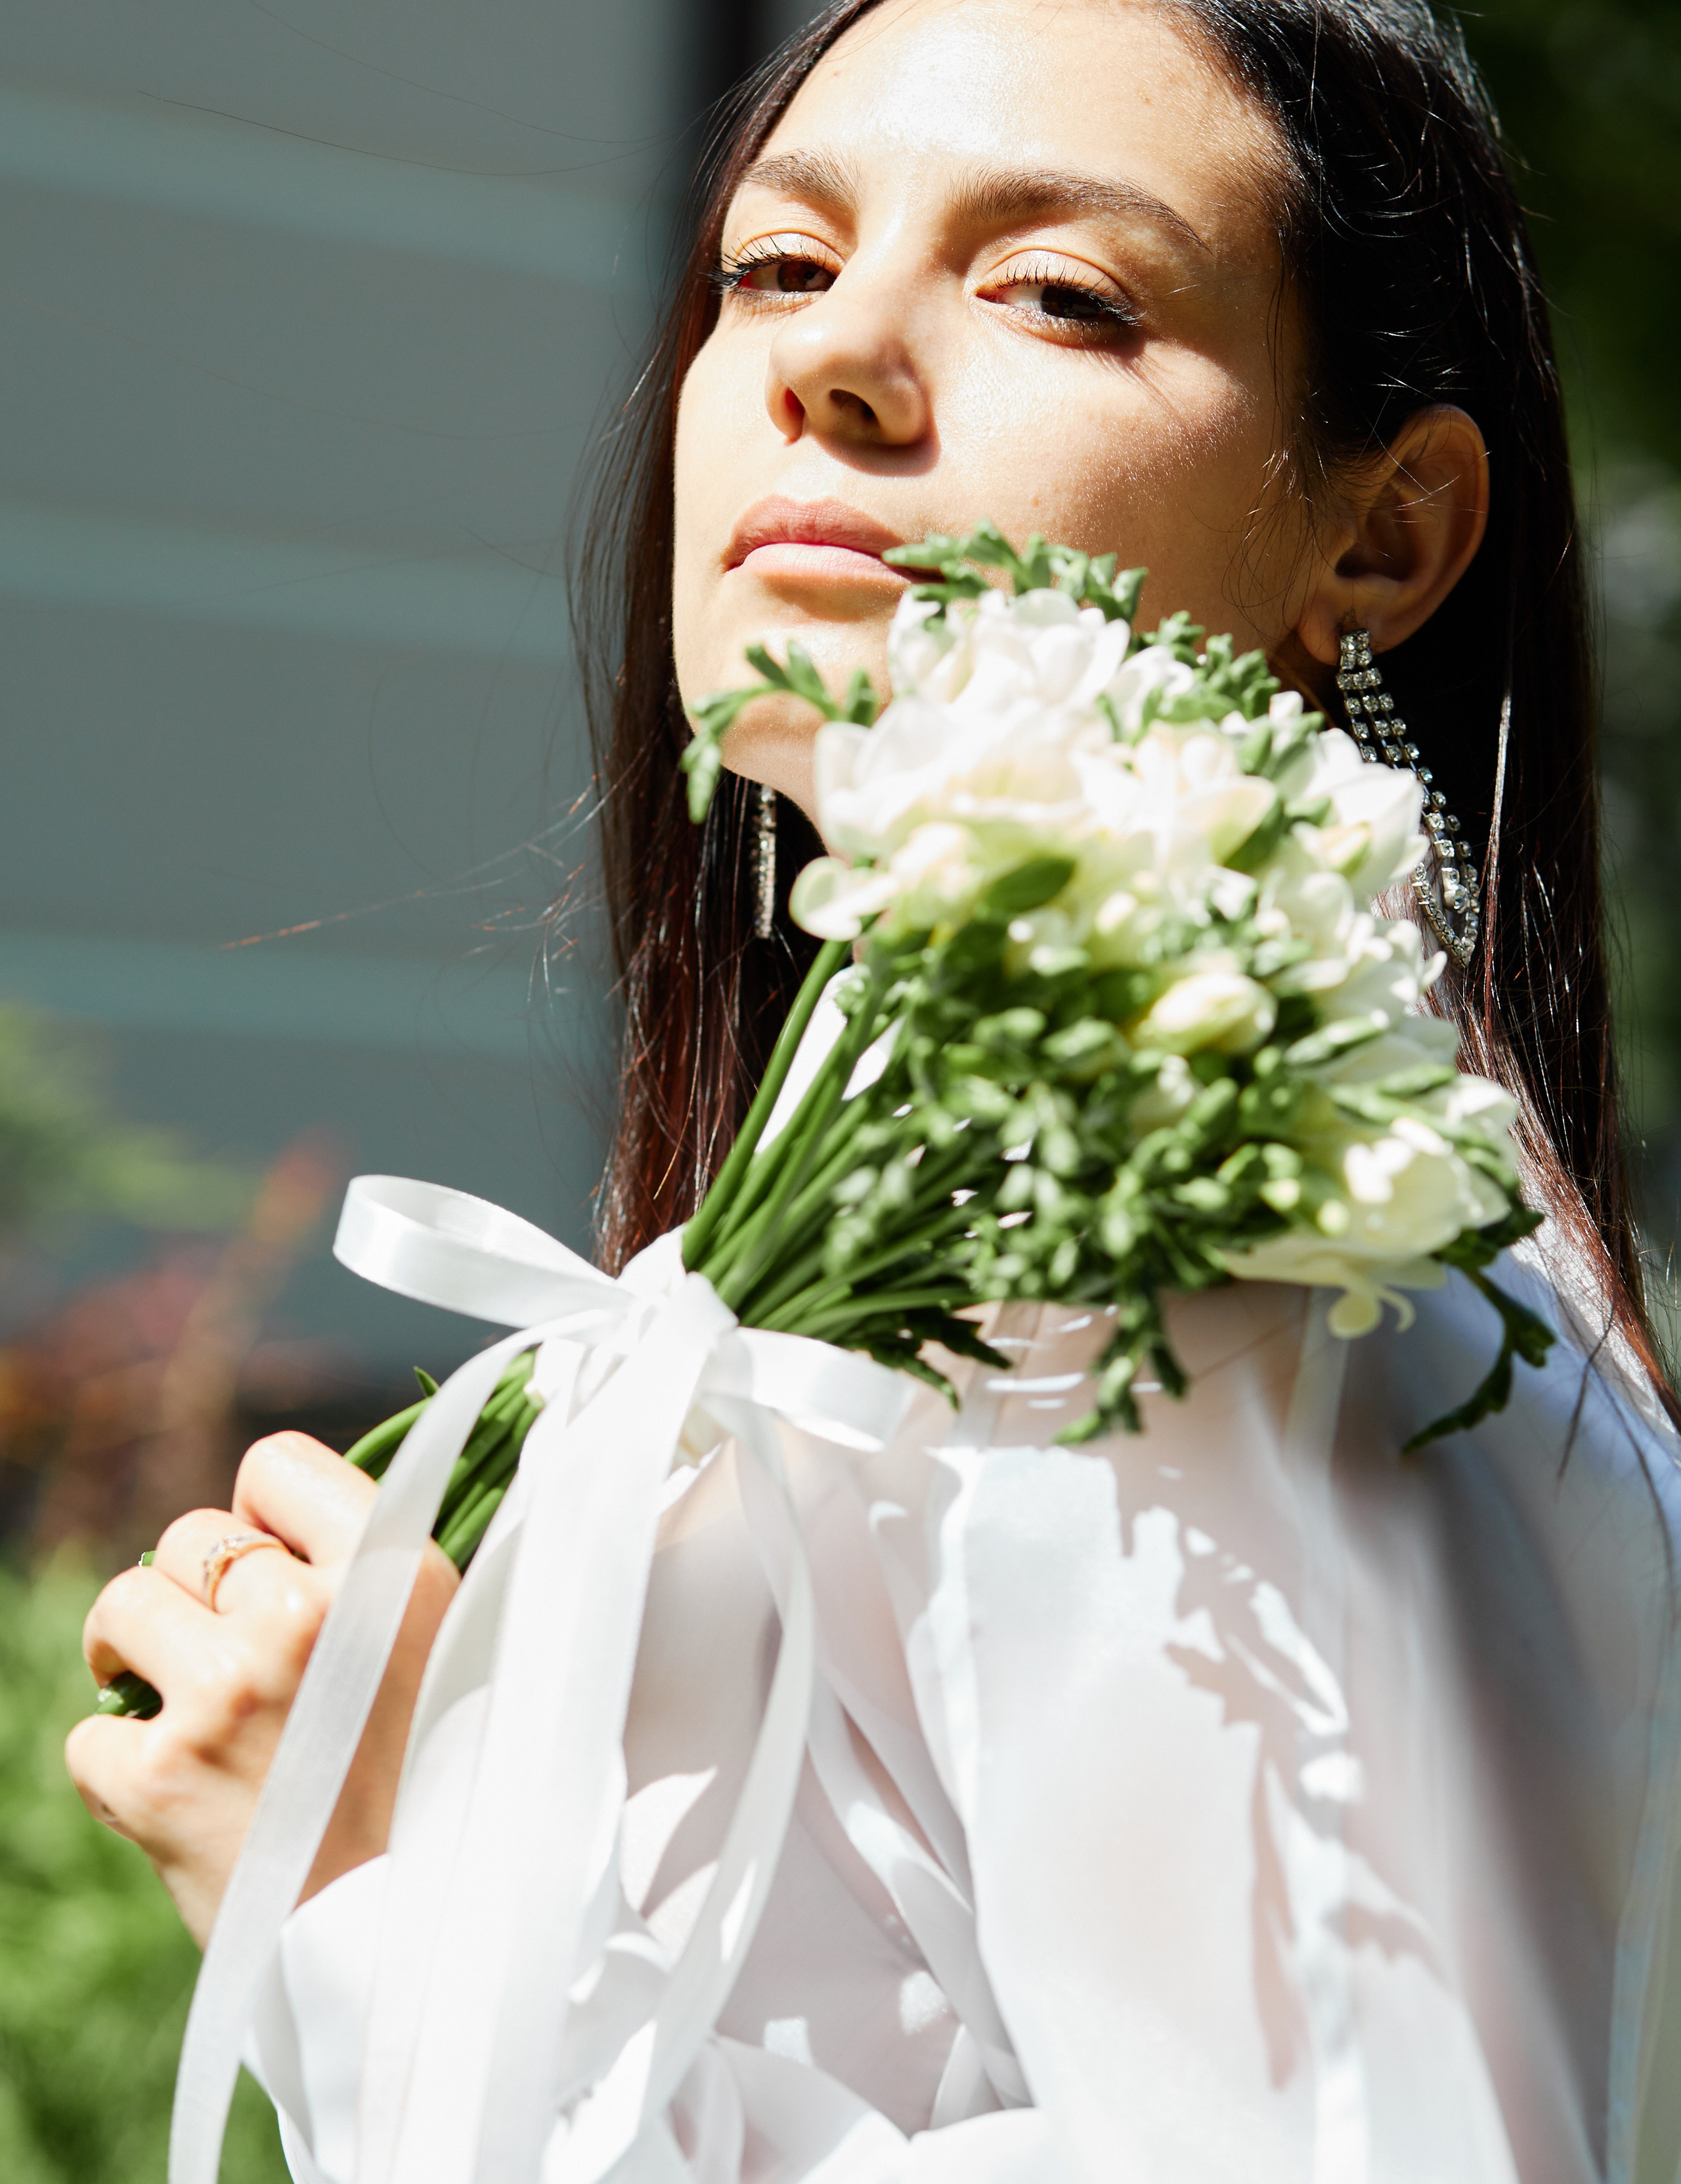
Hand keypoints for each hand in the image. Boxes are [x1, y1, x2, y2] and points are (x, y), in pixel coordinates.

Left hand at [64, 1431, 458, 1946]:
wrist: (407, 1948)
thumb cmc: (431, 1787)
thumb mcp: (443, 1647)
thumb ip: (372, 1569)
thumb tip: (271, 1524)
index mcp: (393, 1572)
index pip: (276, 1462)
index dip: (264, 1519)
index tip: (274, 1574)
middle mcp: (308, 1615)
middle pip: (192, 1537)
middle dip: (200, 1597)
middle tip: (235, 1666)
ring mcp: (227, 1692)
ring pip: (124, 1606)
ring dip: (140, 1655)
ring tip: (184, 1712)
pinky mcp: (157, 1775)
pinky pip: (91, 1732)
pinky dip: (122, 1769)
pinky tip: (183, 1801)